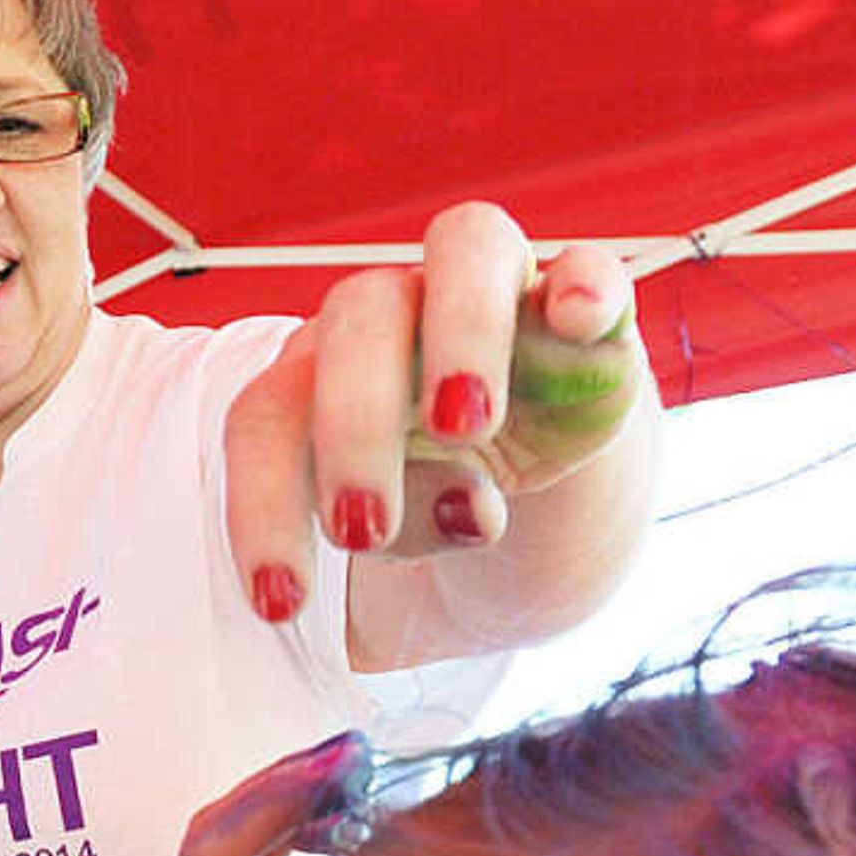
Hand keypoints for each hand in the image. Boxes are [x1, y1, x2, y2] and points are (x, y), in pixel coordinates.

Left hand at [223, 202, 646, 618]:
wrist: (544, 485)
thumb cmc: (436, 506)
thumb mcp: (396, 550)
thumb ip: (391, 553)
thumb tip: (437, 536)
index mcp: (321, 375)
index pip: (269, 416)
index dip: (262, 507)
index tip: (280, 605)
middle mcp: (399, 317)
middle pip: (358, 322)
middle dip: (352, 427)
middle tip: (363, 533)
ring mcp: (496, 295)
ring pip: (467, 251)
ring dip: (461, 333)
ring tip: (468, 428)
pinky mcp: (586, 309)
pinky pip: (592, 268)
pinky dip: (588, 284)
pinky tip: (581, 316)